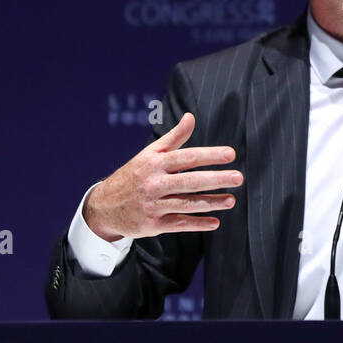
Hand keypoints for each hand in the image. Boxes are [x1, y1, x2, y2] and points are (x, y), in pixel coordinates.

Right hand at [84, 112, 243, 240]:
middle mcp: (153, 183)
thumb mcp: (149, 154)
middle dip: (216, 179)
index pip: (187, 157)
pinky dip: (198, 224)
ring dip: (211, 203)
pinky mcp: (152, 225)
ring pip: (187, 204)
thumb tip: (191, 117)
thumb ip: (174, 138)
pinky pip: (179, 224)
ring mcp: (152, 205)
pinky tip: (215, 222)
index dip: (209, 155)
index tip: (231, 154)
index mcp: (154, 163)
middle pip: (190, 181)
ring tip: (231, 200)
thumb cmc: (133, 175)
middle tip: (238, 178)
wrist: (104, 207)